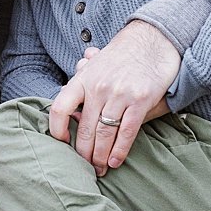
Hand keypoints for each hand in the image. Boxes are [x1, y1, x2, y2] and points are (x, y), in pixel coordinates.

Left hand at [48, 21, 180, 173]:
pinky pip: (126, 132)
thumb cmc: (122, 55)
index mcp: (83, 78)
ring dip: (100, 156)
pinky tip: (114, 162)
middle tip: (84, 167)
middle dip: (83, 153)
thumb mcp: (96, 62)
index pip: (60, 107)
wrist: (153, 40)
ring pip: (104, 134)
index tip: (62, 142)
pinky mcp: (140, 101)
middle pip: (84, 129)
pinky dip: (119, 151)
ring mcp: (119, 94)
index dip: (57, 129)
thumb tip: (63, 93)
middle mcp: (98, 87)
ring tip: (99, 170)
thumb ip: (81, 78)